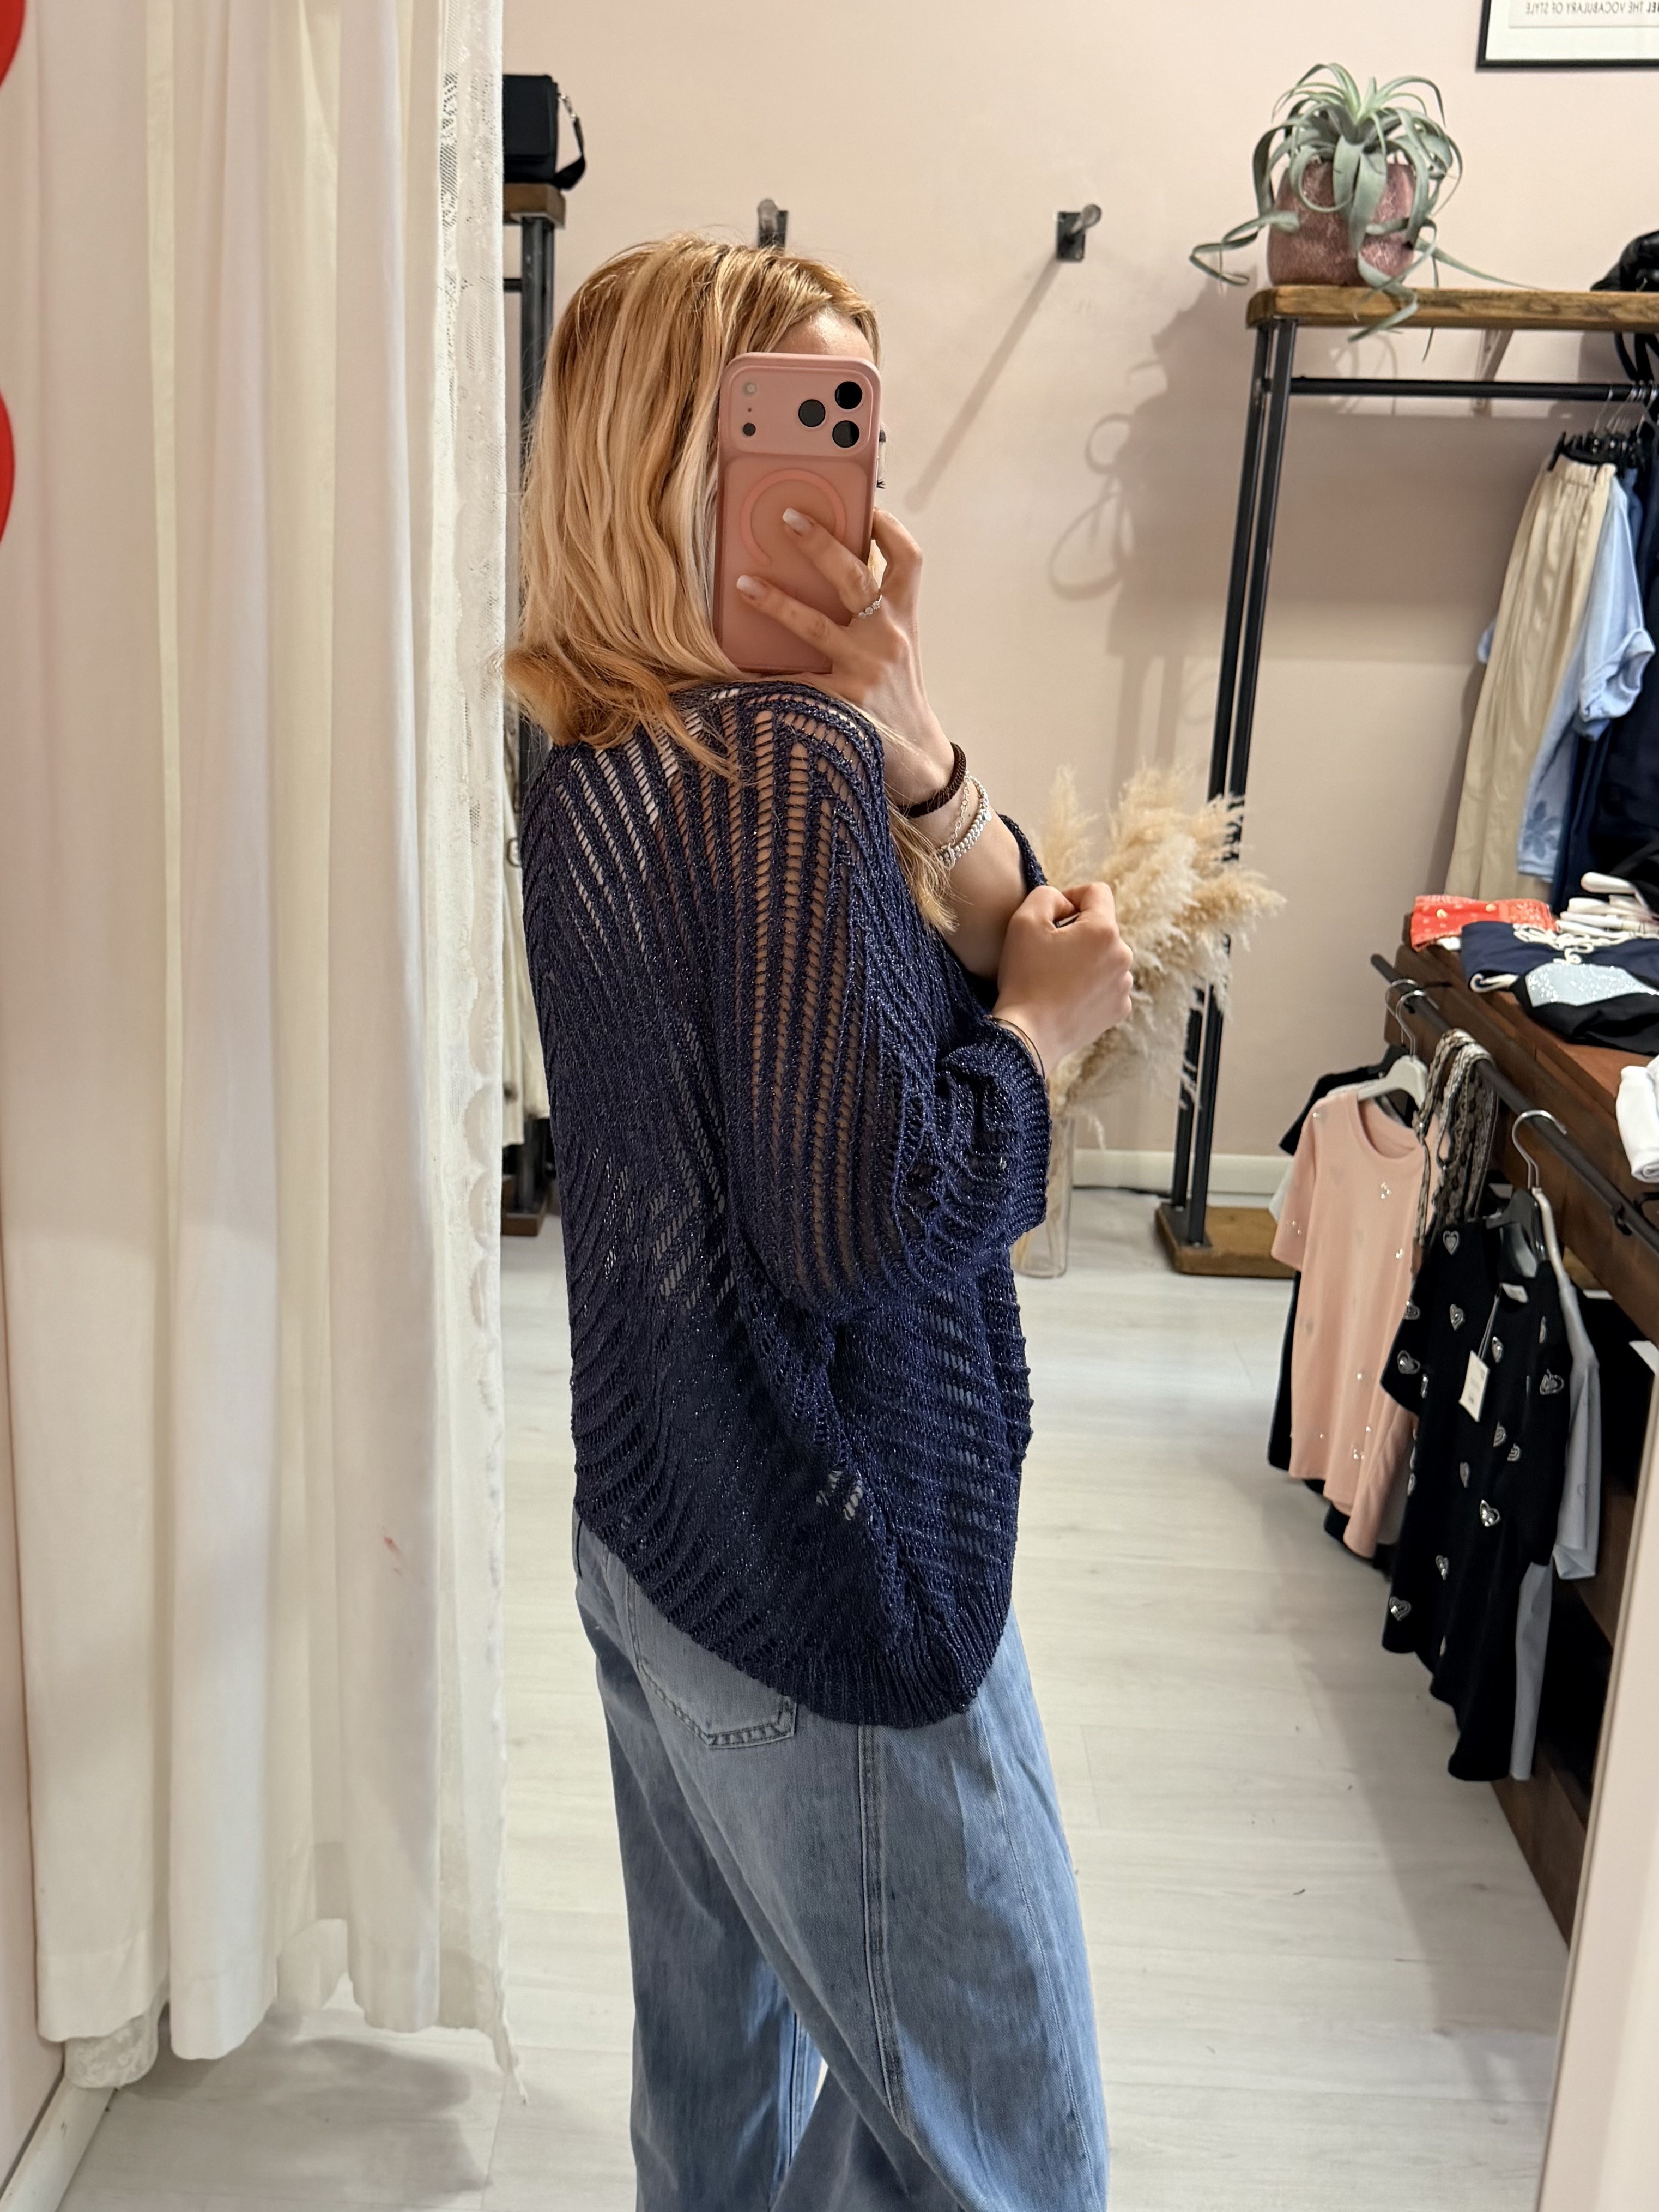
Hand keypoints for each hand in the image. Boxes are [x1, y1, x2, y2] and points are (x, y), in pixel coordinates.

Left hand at [734, 507, 954, 808]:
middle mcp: (887, 639)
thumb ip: (874, 615)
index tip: (865, 504)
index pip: (908, 560)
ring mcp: (864, 671)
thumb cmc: (898, 698)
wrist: (917, 761)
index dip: (887, 528)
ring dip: (777, 602)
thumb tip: (828, 577)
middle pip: (855, 577)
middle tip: (787, 518)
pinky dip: (761, 674)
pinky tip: (732, 666)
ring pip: (815, 625)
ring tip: (744, 584)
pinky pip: (791, 681)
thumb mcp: (898, 650)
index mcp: (904, 619)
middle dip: (820, 544)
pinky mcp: (841, 704)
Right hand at [993, 882, 1133, 1073]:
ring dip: (1085, 959)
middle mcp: (1123, 955)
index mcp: (1104, 930)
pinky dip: (1090, 985)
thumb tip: (1065, 903)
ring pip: (1105, 956)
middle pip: (1101, 927)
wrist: (1029, 1034)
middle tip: (1048, 952)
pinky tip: (1067, 995)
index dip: (1072, 896)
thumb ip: (1047, 895)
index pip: (1097, 892)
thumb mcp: (1024, 921)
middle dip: (1077, 932)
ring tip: (1056, 977)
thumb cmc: (1025, 977)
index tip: (1053, 916)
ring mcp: (1124, 985)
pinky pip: (1107, 984)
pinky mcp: (1119, 1009)